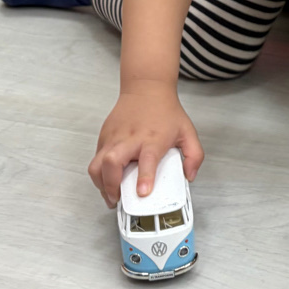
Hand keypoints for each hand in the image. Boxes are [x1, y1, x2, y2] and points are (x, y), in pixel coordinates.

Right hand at [87, 83, 203, 207]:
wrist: (147, 89)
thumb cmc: (165, 111)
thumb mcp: (188, 131)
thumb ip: (194, 156)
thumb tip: (189, 176)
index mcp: (153, 139)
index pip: (147, 159)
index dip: (144, 177)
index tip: (143, 192)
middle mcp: (130, 138)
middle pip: (112, 162)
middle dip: (111, 185)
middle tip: (119, 199)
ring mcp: (114, 138)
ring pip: (97, 164)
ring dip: (101, 184)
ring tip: (111, 195)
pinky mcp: (104, 137)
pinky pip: (95, 159)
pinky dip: (99, 174)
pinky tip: (108, 181)